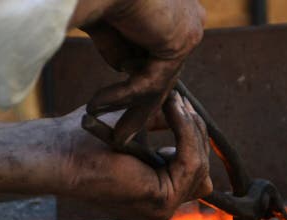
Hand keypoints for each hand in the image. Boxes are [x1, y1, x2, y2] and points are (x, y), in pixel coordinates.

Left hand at [56, 92, 211, 219]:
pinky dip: (186, 132)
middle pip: (202, 173)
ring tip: (175, 101)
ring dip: (191, 129)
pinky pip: (191, 163)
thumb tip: (186, 109)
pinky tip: (175, 110)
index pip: (193, 175)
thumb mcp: (134, 127)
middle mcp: (158, 212)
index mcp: (151, 201)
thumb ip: (161, 124)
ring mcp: (161, 212)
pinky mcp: (162, 201)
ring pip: (200, 166)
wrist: (63, 152)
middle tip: (180, 101)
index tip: (181, 108)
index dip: (192, 140)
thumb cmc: (86, 140)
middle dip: (195, 133)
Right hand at [71, 0, 205, 146]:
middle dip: (142, 111)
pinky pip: (151, 80)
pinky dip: (123, 95)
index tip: (123, 112)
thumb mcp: (110, 29)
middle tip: (125, 138)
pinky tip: (96, 104)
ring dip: (131, 112)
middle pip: (164, 76)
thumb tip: (125, 71)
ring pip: (160, 83)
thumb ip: (122, 49)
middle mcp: (189, 20)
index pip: (160, 60)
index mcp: (175, 14)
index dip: (141, 90)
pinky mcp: (182, 40)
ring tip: (115, 137)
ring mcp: (190, 30)